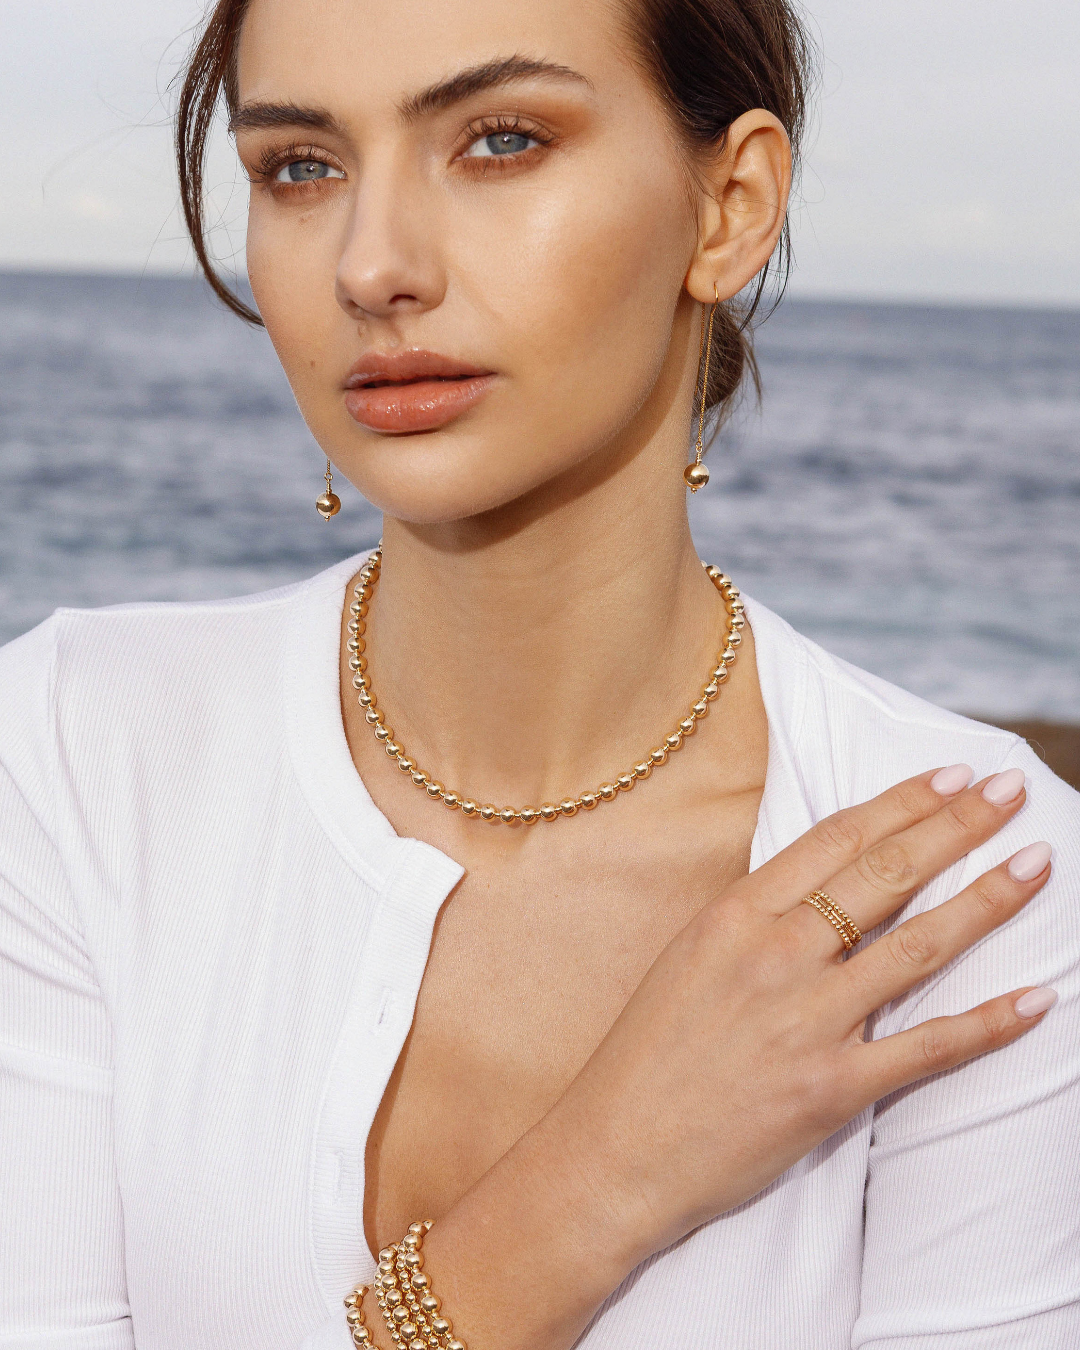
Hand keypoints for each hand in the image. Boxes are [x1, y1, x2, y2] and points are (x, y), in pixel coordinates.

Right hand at [557, 765, 1054, 1263]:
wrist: (616, 1147)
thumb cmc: (645, 1053)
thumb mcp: (686, 956)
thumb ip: (751, 919)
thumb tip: (812, 889)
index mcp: (735, 914)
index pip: (836, 838)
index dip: (902, 801)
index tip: (951, 776)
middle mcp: (776, 954)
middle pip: (886, 874)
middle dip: (957, 826)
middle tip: (1010, 792)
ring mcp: (807, 1020)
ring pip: (918, 947)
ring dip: (987, 901)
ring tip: (1036, 865)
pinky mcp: (832, 1087)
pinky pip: (927, 1047)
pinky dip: (988, 1024)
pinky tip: (1036, 1000)